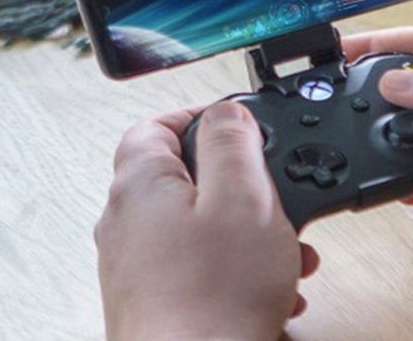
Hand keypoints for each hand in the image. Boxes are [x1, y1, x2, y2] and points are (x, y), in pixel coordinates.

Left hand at [97, 102, 319, 339]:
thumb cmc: (214, 299)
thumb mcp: (243, 196)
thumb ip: (232, 141)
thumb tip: (226, 111)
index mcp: (139, 184)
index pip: (156, 125)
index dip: (200, 117)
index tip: (237, 124)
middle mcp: (126, 222)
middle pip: (186, 178)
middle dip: (242, 186)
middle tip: (275, 198)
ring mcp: (136, 266)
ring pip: (200, 226)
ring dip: (248, 233)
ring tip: (286, 253)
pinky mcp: (153, 300)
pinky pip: (199, 266)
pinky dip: (236, 268)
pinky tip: (271, 288)